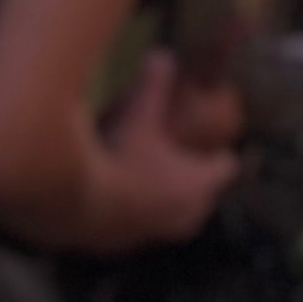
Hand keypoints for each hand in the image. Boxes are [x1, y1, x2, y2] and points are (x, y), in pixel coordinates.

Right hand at [101, 50, 241, 244]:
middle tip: (178, 161)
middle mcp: (187, 215)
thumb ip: (156, 82)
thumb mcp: (140, 113)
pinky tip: (119, 198)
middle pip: (204, 196)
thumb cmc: (119, 159)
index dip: (220, 154)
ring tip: (149, 181)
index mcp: (201, 183)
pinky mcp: (128, 247)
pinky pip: (145, 228)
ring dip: (168, 202)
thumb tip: (163, 54)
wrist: (75, 205)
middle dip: (195, 181)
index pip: (227, 167)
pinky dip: (139, 216)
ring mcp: (157, 235)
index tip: (214, 147)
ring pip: (175, 216)